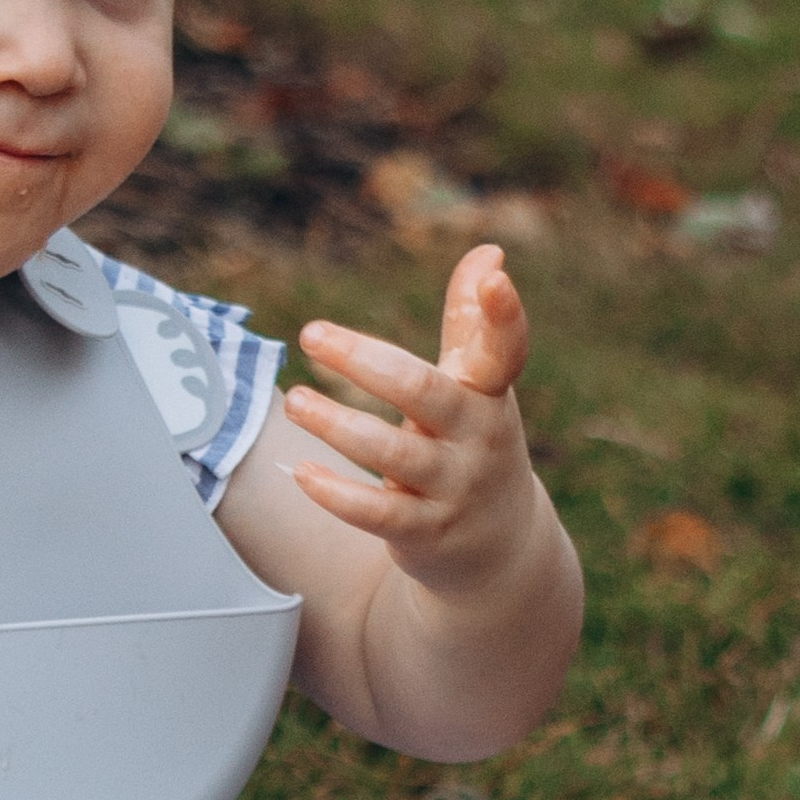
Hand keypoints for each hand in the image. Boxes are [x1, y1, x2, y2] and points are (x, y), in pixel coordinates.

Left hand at [282, 244, 539, 593]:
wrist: (500, 547)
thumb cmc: (473, 444)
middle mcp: (479, 437)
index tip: (496, 278)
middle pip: (424, 392)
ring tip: (295, 401)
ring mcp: (454, 488)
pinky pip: (376, 513)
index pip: (504, 350)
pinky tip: (300, 472)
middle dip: (365, 362)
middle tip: (311, 333)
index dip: (504, 316)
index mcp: (490, 394)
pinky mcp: (427, 532)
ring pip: (391, 454)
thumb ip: (470, 326)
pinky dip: (336, 493)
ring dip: (336, 425)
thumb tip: (489, 252)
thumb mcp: (478, 389)